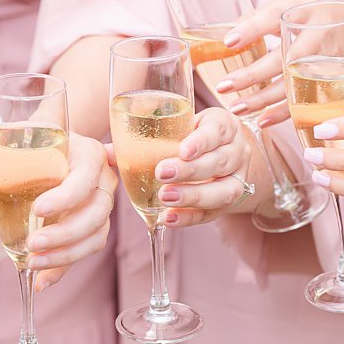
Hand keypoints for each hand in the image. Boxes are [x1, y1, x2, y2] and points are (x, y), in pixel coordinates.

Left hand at [23, 132, 118, 288]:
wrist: (47, 143)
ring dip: (64, 255)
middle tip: (32, 244)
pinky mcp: (94, 226)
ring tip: (32, 264)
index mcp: (89, 154)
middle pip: (96, 214)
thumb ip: (6, 159)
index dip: (64, 198)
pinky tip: (41, 281)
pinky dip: (62, 268)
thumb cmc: (32, 140)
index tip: (37, 210)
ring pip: (95, 237)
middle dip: (64, 234)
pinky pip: (84, 251)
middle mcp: (103, 180)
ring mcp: (102, 204)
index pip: (84, 180)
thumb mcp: (22, 140)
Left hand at [129, 106, 249, 227]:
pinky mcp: (227, 204)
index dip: (202, 141)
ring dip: (193, 196)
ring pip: (224, 190)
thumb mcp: (176, 126)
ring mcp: (237, 178)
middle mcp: (236, 150)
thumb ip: (144, 134)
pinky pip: (212, 214)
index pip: (218, 130)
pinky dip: (190, 218)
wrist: (220, 155)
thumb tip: (105, 152)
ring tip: (165, 197)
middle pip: (221, 161)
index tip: (183, 150)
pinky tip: (168, 218)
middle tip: (161, 173)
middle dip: (191, 170)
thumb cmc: (188, 136)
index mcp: (222, 125)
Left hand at [215, 0, 343, 117]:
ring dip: (263, 99)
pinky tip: (262, 120)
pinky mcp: (335, 77)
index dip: (252, 29)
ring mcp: (329, 57)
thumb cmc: (310, 5)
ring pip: (294, 83)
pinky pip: (308, 99)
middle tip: (223, 86)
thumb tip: (226, 33)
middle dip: (253, 75)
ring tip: (236, 107)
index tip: (228, 42)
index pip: (274, 17)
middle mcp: (318, 32)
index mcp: (302, 7)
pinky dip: (284, 112)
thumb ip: (259, 16)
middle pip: (283, 58)